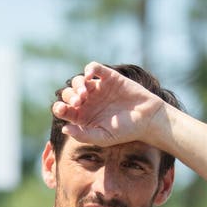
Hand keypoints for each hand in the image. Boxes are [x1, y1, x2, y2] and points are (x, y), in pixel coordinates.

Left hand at [52, 61, 166, 147]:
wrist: (147, 118)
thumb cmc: (125, 132)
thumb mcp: (103, 137)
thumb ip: (83, 135)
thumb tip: (63, 129)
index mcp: (83, 117)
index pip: (64, 110)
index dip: (60, 108)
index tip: (62, 109)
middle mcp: (88, 102)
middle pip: (69, 94)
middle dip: (69, 96)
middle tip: (78, 102)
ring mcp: (98, 88)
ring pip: (79, 81)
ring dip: (78, 85)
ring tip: (85, 94)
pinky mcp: (109, 77)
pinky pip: (94, 68)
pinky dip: (89, 69)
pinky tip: (90, 76)